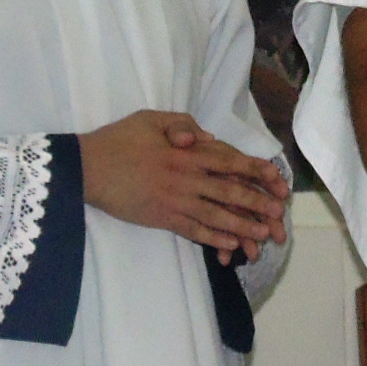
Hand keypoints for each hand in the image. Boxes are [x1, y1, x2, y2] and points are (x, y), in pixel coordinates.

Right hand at [78, 109, 287, 260]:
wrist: (87, 168)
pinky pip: (193, 231)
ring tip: (264, 235)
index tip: (276, 181)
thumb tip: (208, 138)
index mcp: (187, 152)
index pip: (230, 161)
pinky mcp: (161, 218)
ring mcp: (174, 201)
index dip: (256, 171)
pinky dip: (213, 239)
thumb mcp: (150, 119)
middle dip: (258, 204)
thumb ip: (182, 124)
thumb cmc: (118, 140)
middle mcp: (186, 177)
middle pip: (230, 191)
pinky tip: (230, 246)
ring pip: (216, 216)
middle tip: (279, 214)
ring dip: (242, 226)